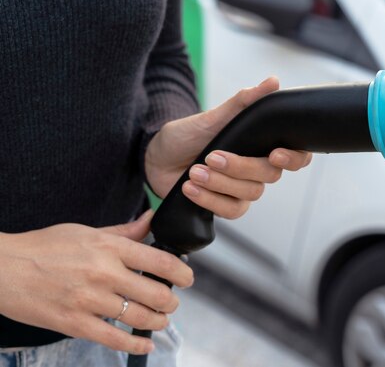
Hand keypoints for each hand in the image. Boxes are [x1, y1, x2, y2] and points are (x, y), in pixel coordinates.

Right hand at [0, 211, 192, 353]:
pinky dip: (136, 345)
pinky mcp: (74, 323)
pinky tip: (145, 344)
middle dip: (171, 301)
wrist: (3, 268)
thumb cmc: (45, 246)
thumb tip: (152, 219)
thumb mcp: (87, 231)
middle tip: (171, 302)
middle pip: (157, 293)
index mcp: (109, 247)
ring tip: (160, 320)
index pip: (160, 260)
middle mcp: (104, 273)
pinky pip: (115, 339)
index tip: (188, 278)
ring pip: (140, 318)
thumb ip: (124, 231)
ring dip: (158, 322)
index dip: (182, 272)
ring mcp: (89, 300)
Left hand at [145, 77, 312, 218]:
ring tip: (194, 172)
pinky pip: (231, 210)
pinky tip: (191, 188)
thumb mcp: (212, 116)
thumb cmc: (187, 135)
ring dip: (219, 183)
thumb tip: (273, 82)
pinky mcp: (226, 205)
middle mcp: (258, 168)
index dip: (294, 158)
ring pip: (250, 194)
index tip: (274, 154)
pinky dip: (209, 200)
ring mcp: (243, 189)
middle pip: (270, 175)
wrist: (158, 159)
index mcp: (262, 145)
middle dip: (240, 167)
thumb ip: (244, 102)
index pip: (297, 156)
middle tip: (211, 156)